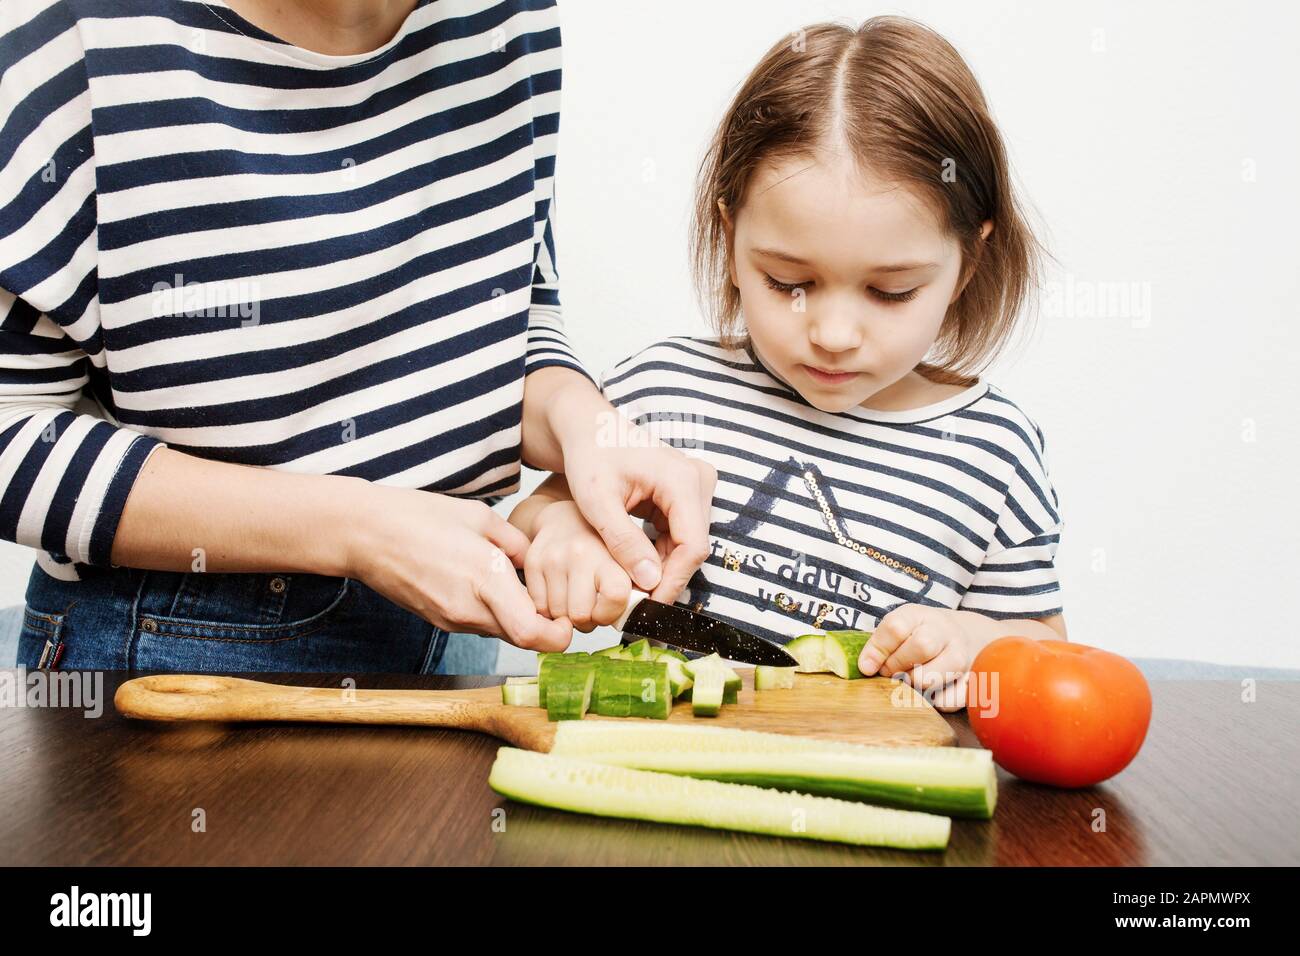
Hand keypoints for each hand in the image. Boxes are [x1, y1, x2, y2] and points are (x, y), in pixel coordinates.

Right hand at [347, 484, 571, 651]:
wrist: (363, 534)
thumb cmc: (419, 516)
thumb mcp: (479, 516)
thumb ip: (516, 543)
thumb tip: (535, 561)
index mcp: (485, 578)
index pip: (532, 634)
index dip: (558, 635)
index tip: (566, 619)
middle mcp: (469, 608)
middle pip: (522, 639)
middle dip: (545, 628)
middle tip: (554, 604)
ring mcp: (451, 619)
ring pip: (501, 633)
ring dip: (519, 620)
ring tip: (521, 589)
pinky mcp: (439, 620)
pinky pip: (479, 625)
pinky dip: (494, 614)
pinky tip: (490, 587)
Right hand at [522, 500, 632, 631]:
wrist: (566, 518)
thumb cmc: (600, 546)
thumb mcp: (627, 562)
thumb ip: (637, 588)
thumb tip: (638, 614)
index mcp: (610, 552)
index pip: (616, 597)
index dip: (613, 612)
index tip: (611, 606)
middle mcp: (580, 553)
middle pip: (581, 616)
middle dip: (588, 618)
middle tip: (592, 603)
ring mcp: (553, 559)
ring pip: (558, 616)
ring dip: (568, 615)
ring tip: (576, 596)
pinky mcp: (533, 563)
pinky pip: (539, 608)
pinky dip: (550, 609)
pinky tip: (560, 593)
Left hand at [546, 380, 715, 604]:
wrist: (588, 427)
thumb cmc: (589, 455)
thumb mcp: (598, 501)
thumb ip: (623, 541)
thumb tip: (650, 583)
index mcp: (682, 480)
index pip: (692, 546)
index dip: (672, 581)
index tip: (647, 607)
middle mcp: (698, 481)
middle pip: (694, 547)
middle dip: (666, 579)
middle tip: (636, 606)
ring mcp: (695, 487)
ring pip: (688, 544)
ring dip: (663, 570)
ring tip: (632, 592)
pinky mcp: (686, 496)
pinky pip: (680, 535)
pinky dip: (659, 555)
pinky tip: (636, 570)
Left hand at [857, 605, 990, 711]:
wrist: (972, 638)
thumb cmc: (924, 635)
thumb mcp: (903, 627)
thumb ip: (882, 643)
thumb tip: (865, 668)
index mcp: (920, 616)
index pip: (896, 627)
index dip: (877, 650)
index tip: (867, 667)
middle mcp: (945, 633)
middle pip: (920, 647)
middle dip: (896, 667)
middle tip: (891, 673)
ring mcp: (962, 657)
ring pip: (931, 677)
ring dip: (912, 686)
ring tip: (911, 681)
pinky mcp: (973, 682)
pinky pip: (947, 701)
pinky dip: (934, 701)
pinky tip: (933, 691)